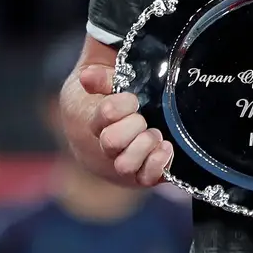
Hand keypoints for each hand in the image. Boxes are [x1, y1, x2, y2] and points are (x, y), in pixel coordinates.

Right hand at [69, 63, 172, 187]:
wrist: (112, 132)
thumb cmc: (111, 99)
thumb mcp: (105, 80)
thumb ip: (101, 74)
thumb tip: (88, 76)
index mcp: (95, 118)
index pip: (106, 113)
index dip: (122, 104)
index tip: (132, 99)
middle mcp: (106, 144)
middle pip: (112, 142)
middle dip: (132, 126)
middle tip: (142, 119)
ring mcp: (123, 161)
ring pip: (125, 165)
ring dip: (143, 147)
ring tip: (155, 134)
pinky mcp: (141, 174)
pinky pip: (146, 178)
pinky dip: (157, 164)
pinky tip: (165, 148)